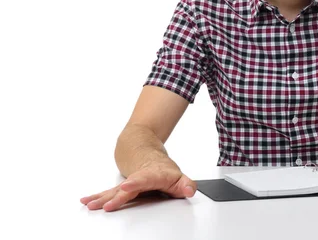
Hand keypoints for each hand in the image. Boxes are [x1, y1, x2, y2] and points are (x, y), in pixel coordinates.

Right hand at [80, 162, 196, 211]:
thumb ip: (186, 185)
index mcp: (153, 175)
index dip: (136, 183)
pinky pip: (109, 192)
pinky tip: (87, 201)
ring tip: (91, 204)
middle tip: (107, 205)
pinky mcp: (121, 187)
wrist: (147, 153)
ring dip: (102, 198)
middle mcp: (138, 178)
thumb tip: (190, 190)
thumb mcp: (179, 177)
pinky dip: (98, 196)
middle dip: (117, 196)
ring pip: (115, 190)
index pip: (144, 179)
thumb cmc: (163, 170)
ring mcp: (128, 182)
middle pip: (127, 188)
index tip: (127, 186)